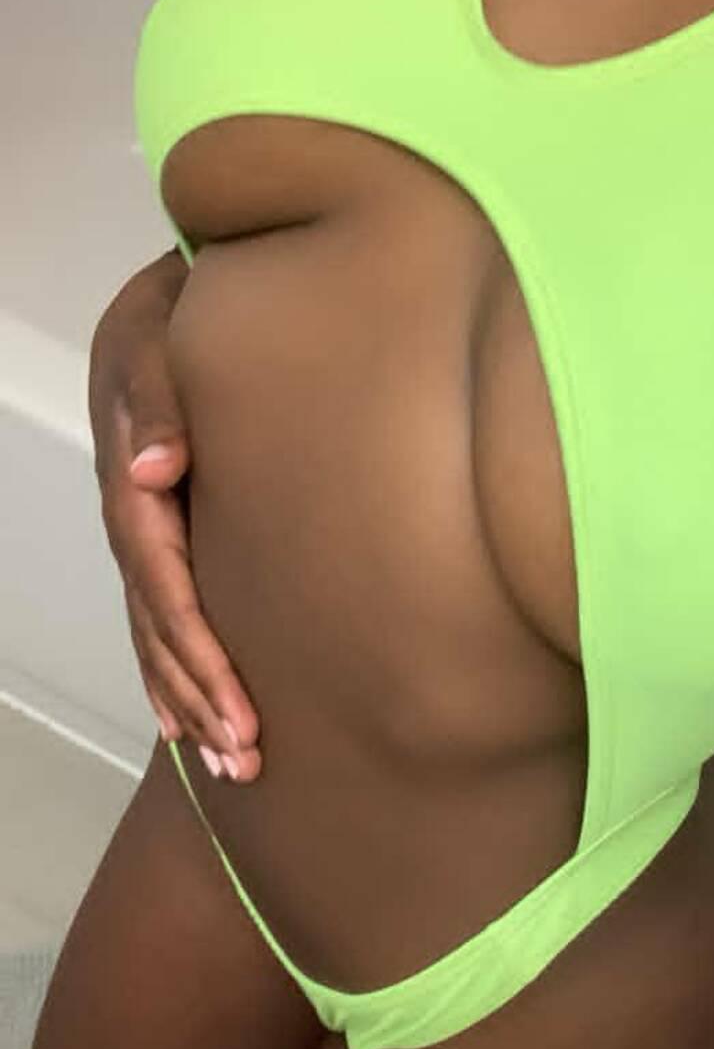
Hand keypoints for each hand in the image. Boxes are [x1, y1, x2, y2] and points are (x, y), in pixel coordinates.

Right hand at [89, 250, 261, 780]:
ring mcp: (148, 521)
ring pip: (156, 625)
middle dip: (198, 690)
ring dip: (187, 695)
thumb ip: (159, 389)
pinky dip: (172, 667)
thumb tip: (153, 472)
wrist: (187, 286)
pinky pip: (159, 609)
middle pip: (157, 617)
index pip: (160, 573)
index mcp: (135, 467)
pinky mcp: (169, 524)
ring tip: (227, 762)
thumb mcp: (162, 325)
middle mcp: (136, 506)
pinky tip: (187, 717)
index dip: (193, 644)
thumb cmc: (188, 300)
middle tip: (243, 757)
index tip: (234, 705)